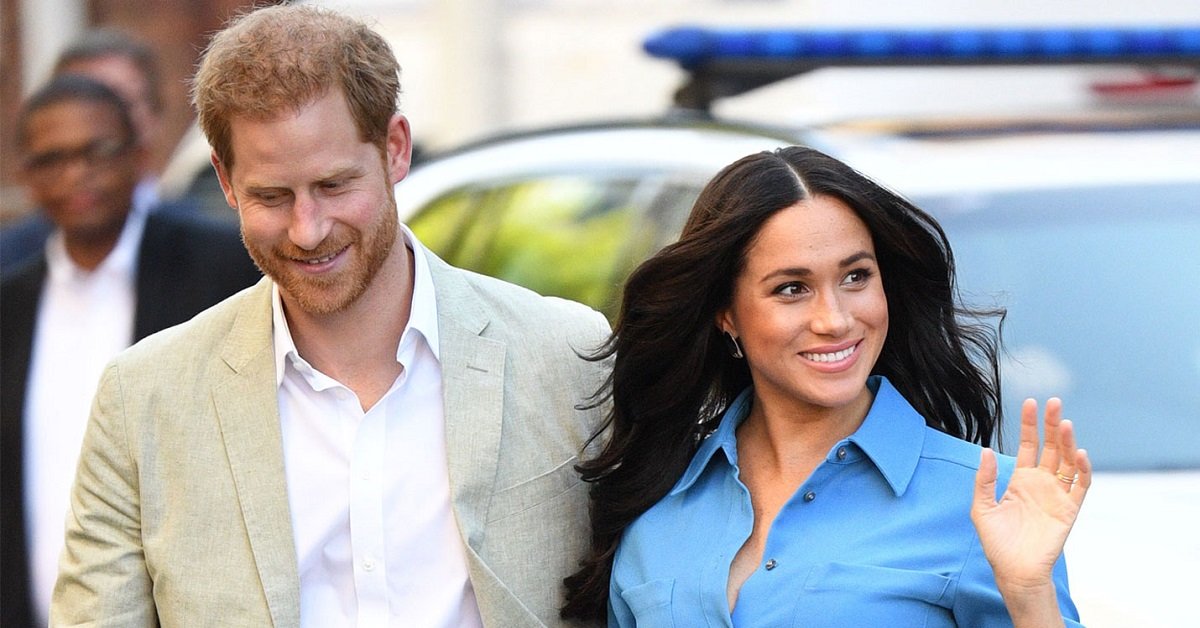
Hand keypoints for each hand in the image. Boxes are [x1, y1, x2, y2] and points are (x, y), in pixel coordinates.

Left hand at [971, 398, 1090, 621]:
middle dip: (1052, 425)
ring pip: (1067, 462)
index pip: (1027, 445)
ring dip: (1068, 443)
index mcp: (1020, 479)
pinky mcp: (1069, 510)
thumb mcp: (982, 507)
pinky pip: (1080, 486)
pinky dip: (1083, 470)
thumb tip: (985, 450)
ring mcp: (1057, 495)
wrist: (1014, 570)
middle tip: (1054, 402)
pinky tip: (1080, 454)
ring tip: (1065, 423)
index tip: (1030, 403)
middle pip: (1050, 447)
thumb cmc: (996, 542)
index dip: (1029, 425)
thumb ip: (984, 479)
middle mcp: (1040, 483)